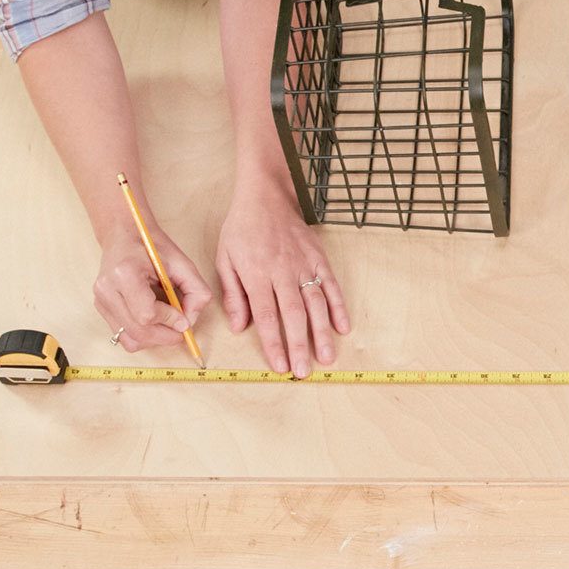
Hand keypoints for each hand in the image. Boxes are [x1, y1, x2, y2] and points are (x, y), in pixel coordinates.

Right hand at [94, 227, 211, 353]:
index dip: (169, 320)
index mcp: (125, 273)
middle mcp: (107, 289)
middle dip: (164, 337)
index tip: (184, 320)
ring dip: (153, 339)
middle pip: (137, 331)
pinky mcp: (100, 307)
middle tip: (182, 333)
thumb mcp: (182, 263)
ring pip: (129, 339)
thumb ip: (195, 290)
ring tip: (168, 326)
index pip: (147, 314)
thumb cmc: (153, 247)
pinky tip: (154, 321)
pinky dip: (142, 334)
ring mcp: (100, 300)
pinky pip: (122, 334)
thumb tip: (190, 321)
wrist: (125, 235)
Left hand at [215, 183, 348, 376]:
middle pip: (294, 314)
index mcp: (256, 274)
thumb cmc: (241, 229)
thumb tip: (240, 326)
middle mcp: (283, 271)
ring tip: (328, 357)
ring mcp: (304, 264)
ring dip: (323, 332)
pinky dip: (339, 306)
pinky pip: (331, 285)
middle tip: (305, 371)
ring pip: (316, 303)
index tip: (280, 366)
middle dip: (300, 345)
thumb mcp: (224, 259)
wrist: (265, 196)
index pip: (266, 315)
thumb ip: (233, 294)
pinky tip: (343, 327)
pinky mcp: (318, 258)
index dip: (274, 342)